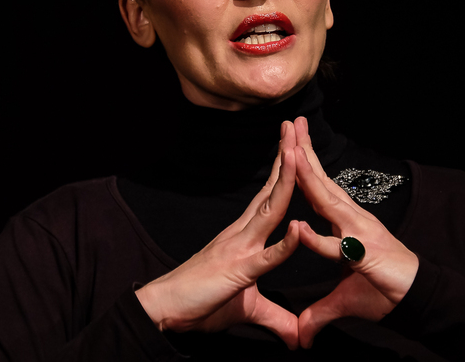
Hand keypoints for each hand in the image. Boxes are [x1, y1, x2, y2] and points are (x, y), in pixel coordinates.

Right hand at [135, 122, 301, 348]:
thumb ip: (275, 317)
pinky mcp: (238, 271)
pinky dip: (285, 244)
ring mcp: (240, 248)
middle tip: (294, 128)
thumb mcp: (247, 309)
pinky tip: (300, 228)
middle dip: (285, 158)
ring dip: (285, 182)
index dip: (284, 171)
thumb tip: (296, 336)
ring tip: (297, 153)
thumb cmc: (202, 303)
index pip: (269, 196)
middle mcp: (243, 233)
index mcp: (245, 235)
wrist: (165, 309)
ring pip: (269, 211)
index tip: (296, 145)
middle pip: (270, 191)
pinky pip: (267, 257)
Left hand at [289, 117, 419, 347]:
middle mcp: (349, 219)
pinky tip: (298, 229)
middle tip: (290, 123)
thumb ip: (319, 312)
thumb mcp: (343, 301)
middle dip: (304, 151)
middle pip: (320, 181)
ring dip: (308, 178)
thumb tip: (301, 334)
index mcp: (342, 222)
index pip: (316, 188)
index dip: (301, 166)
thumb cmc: (384, 292)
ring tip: (290, 154)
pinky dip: (317, 239)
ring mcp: (358, 233)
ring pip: (327, 202)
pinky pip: (336, 247)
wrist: (417, 301)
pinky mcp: (364, 255)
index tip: (287, 142)